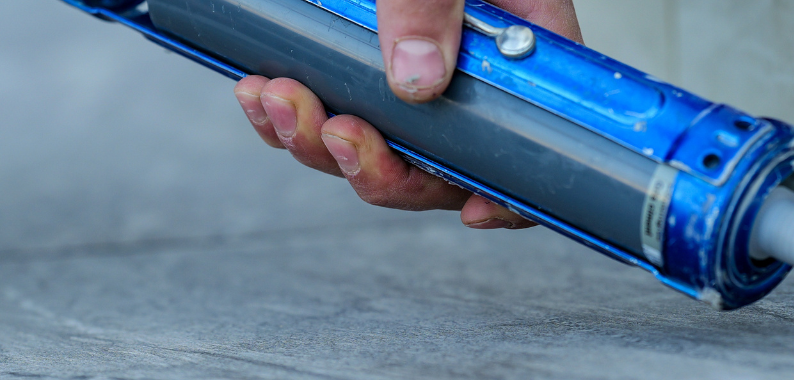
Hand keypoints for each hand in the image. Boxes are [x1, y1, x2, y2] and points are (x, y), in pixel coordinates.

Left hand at [233, 0, 580, 228]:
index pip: (534, 133)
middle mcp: (464, 55)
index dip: (512, 186)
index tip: (474, 205)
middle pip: (436, 155)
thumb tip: (417, 82)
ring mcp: (401, 54)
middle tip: (335, 133)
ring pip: (370, 138)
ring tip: (276, 100)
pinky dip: (287, 109)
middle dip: (378, 164)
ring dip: (315, 138)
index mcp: (516, 30)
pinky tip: (260, 89)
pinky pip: (322, 103)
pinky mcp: (345, 46)